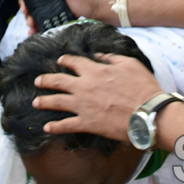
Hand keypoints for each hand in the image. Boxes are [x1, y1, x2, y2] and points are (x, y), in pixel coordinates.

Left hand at [33, 53, 163, 141]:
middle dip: (46, 80)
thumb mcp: (129, 64)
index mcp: (95, 71)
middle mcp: (84, 87)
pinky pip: (66, 125)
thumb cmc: (142, 87)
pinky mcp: (87, 123)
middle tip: (38, 81)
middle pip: (58, 81)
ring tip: (36, 103)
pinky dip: (55, 127)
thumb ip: (110, 58)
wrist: (147, 113)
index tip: (60, 61)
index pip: (74, 63)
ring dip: (44, 102)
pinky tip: (47, 128)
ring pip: (57, 102)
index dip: (65, 61)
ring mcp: (83, 106)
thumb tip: (97, 55)